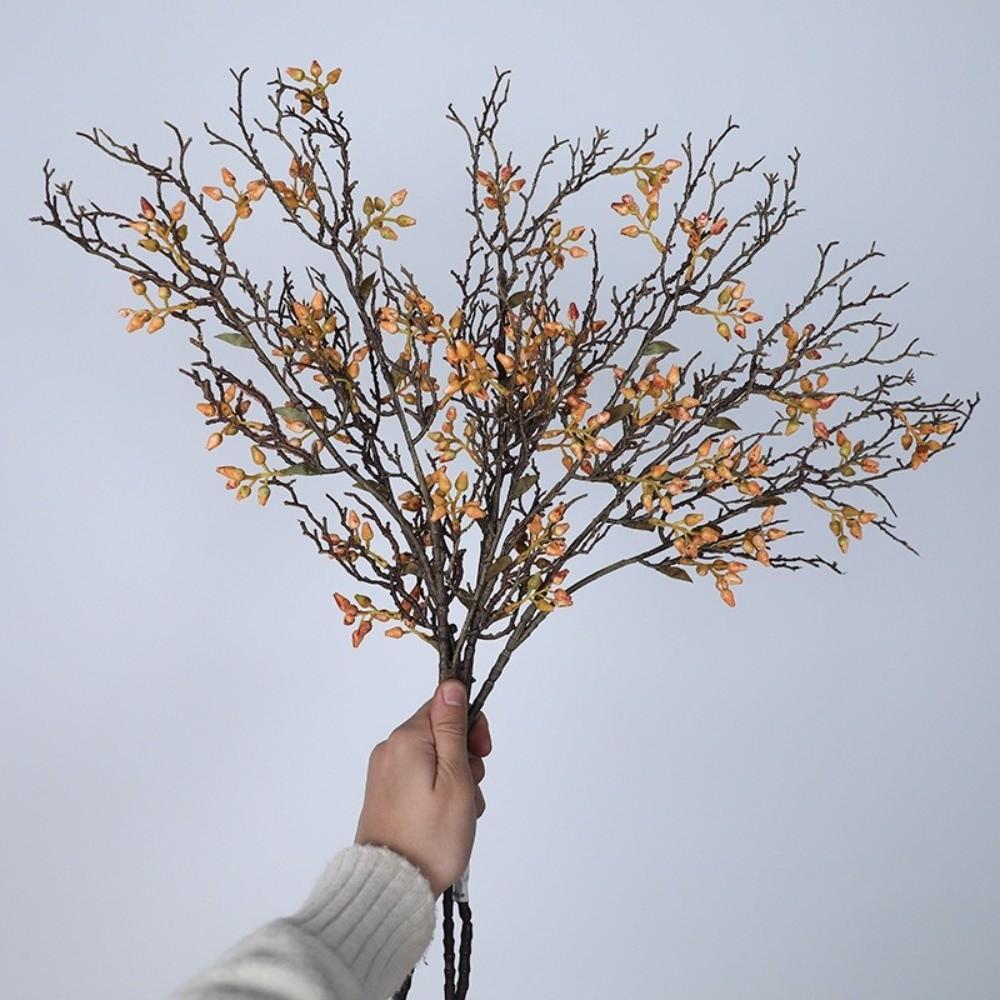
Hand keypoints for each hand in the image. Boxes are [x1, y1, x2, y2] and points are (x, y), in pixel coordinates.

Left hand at [354, 679, 491, 897]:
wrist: (391, 888)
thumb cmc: (430, 838)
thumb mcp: (454, 777)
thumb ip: (453, 728)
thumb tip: (451, 685)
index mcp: (406, 739)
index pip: (445, 706)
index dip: (470, 726)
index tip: (481, 753)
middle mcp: (390, 749)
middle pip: (440, 733)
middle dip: (465, 758)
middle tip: (470, 790)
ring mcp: (385, 773)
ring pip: (434, 759)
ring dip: (456, 780)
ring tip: (459, 813)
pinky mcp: (385, 793)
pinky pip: (421, 779)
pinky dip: (439, 793)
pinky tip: (446, 819)